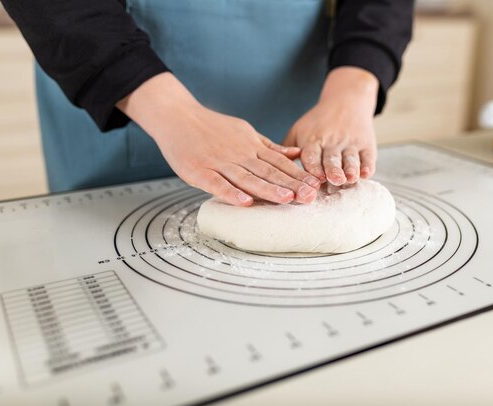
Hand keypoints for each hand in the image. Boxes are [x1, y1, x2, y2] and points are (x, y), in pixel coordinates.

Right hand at [117, 73, 320, 205]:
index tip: (315, 186)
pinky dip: (231, 193)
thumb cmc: (211, 127)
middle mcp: (239, 154)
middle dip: (290, 184)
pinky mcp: (199, 170)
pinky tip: (245, 202)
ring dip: (267, 189)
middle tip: (309, 197)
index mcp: (251, 146)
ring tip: (286, 199)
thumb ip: (269, 146)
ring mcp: (219, 162)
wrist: (177, 116)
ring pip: (247, 178)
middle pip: (268, 171)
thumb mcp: (245, 131)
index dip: (298, 175)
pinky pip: (217, 183)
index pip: (279, 163)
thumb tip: (296, 154)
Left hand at [283, 67, 378, 185]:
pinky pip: (368, 157)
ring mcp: (350, 143)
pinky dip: (367, 165)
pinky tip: (366, 174)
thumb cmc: (317, 122)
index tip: (314, 178)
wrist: (346, 100)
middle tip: (333, 180)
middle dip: (332, 169)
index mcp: (313, 139)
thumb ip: (286, 149)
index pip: (312, 154)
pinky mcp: (366, 145)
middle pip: (331, 158)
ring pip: (350, 158)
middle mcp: (332, 142)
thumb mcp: (299, 130)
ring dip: (350, 169)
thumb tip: (272, 171)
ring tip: (350, 178)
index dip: (313, 166)